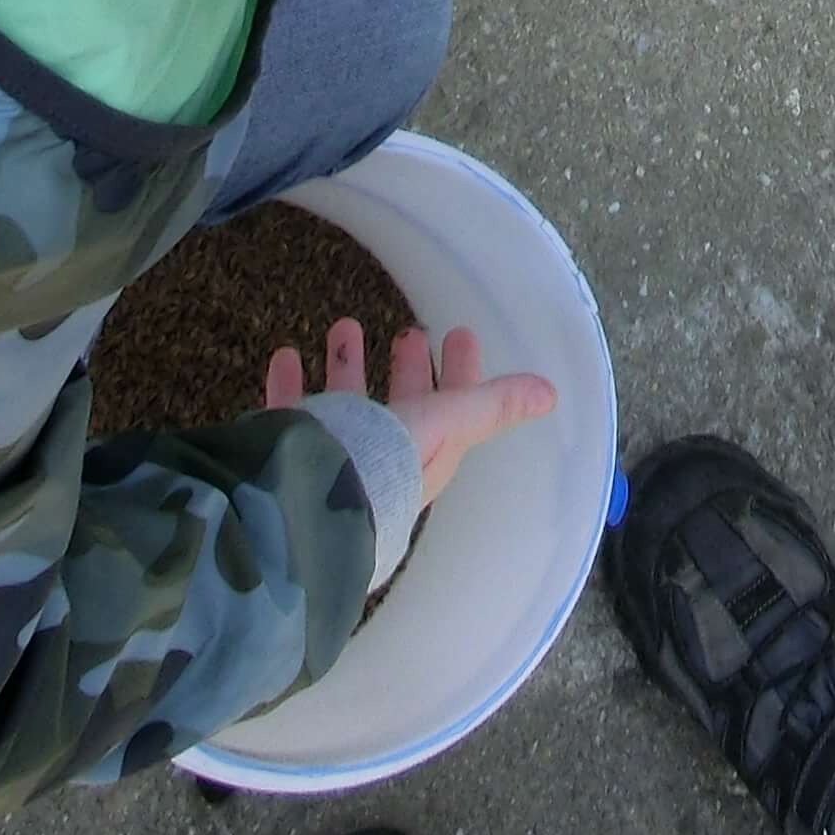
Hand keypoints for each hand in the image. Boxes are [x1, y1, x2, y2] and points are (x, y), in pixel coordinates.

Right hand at [266, 321, 556, 512]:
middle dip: (407, 370)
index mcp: (426, 455)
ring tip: (343, 326)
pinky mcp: (292, 457)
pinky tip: (284, 356)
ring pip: (347, 407)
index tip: (459, 334)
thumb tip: (551, 395)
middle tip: (409, 332)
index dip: (460, 373)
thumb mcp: (446, 425)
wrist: (305, 508)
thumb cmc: (384, 466)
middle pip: (402, 409)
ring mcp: (337, 459)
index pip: (454, 410)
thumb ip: (491, 406)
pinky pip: (292, 414)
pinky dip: (291, 385)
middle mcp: (384, 460)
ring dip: (349, 366)